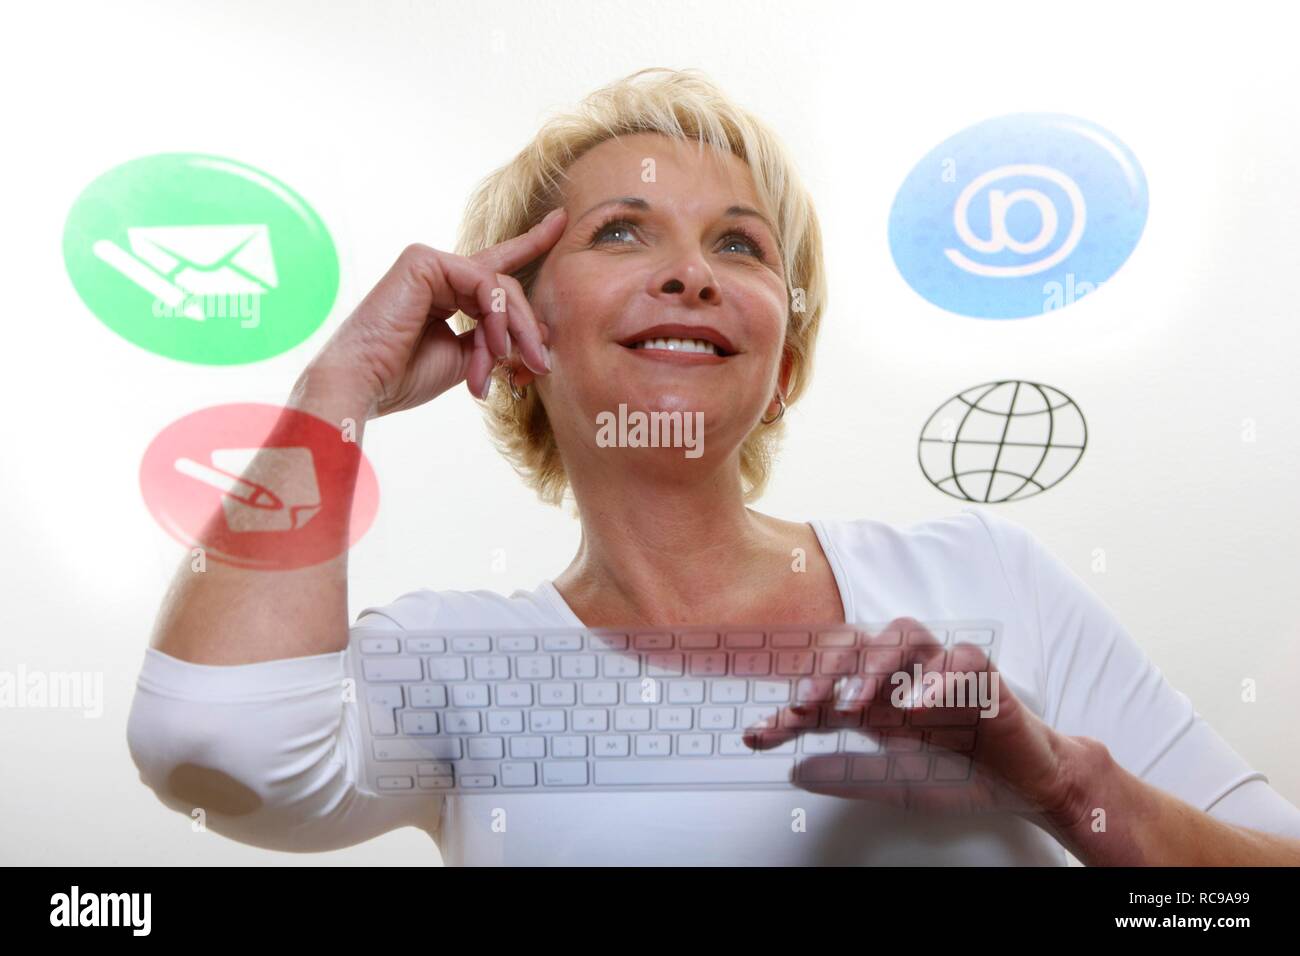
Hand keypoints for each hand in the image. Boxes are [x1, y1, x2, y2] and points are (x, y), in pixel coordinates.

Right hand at [306, 207, 567, 416]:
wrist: (366, 384)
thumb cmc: (405, 377)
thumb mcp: (467, 360)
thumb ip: (499, 341)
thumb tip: (542, 333)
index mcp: (446, 293)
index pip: (496, 270)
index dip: (531, 243)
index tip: (561, 220)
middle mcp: (439, 272)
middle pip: (506, 288)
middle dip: (526, 329)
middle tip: (539, 365)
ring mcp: (431, 262)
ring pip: (501, 286)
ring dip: (513, 330)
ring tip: (511, 364)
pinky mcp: (424, 260)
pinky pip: (484, 283)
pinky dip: (497, 317)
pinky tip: (494, 345)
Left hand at [742, 617, 1085, 831]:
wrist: (1025, 783)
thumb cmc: (961, 772)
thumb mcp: (893, 780)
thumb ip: (847, 772)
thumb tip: (795, 771)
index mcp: (880, 694)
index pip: (828, 683)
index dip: (792, 704)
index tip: (759, 733)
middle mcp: (906, 672)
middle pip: (859, 641)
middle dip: (828, 668)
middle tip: (808, 704)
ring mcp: (943, 667)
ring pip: (905, 633)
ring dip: (877, 663)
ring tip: (859, 703)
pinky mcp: (984, 674)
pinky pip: (961, 656)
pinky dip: (938, 675)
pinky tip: (919, 705)